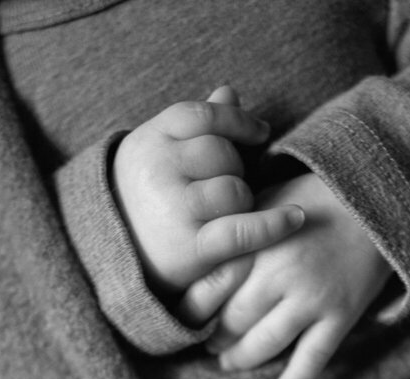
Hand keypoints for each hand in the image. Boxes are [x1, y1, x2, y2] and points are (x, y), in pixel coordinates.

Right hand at [112, 87, 305, 293]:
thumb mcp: (160, 153)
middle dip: (232, 168)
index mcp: (149, 140)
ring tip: (221, 213)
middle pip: (222, 153)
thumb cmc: (148, 196)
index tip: (259, 132)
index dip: (237, 121)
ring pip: (235, 190)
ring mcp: (172, 209)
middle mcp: (157, 171)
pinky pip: (243, 230)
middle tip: (218, 189)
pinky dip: (273, 224)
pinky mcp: (190, 248)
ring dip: (240, 201)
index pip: (203, 115)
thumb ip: (196, 123)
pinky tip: (296, 217)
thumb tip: (230, 92)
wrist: (112, 255)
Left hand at [184, 172, 391, 378]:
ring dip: (242, 360)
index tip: (187, 320)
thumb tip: (200, 256)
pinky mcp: (340, 314)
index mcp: (256, 243)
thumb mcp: (267, 203)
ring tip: (230, 363)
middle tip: (211, 344)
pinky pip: (313, 357)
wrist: (375, 202)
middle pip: (233, 321)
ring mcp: (311, 297)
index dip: (193, 311)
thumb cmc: (315, 200)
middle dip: (216, 339)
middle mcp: (279, 273)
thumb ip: (237, 230)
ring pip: (265, 344)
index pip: (210, 288)